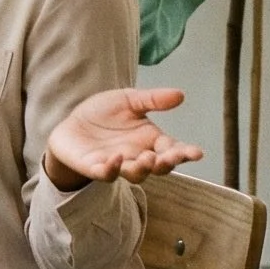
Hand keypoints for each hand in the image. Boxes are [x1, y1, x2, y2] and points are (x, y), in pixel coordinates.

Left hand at [42, 86, 202, 189]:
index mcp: (151, 141)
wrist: (72, 125)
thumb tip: (180, 94)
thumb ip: (152, 100)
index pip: (173, 149)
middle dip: (167, 163)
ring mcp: (119, 165)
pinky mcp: (96, 168)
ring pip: (136, 174)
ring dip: (143, 168)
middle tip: (171, 157)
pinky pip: (107, 173)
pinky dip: (113, 168)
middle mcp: (139, 156)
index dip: (185, 153)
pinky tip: (117, 158)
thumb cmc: (104, 114)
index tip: (197, 153)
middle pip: (159, 167)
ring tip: (147, 158)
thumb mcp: (128, 100)